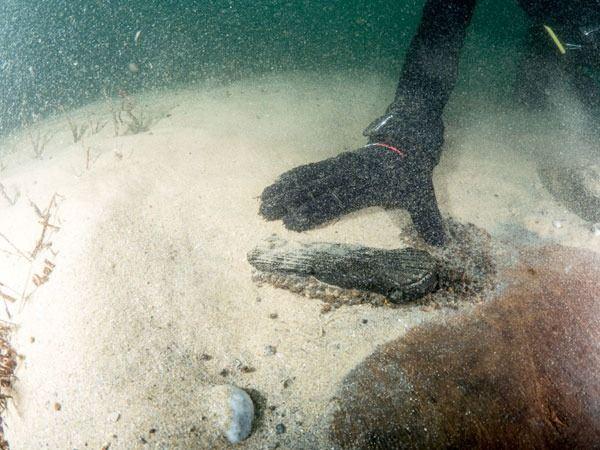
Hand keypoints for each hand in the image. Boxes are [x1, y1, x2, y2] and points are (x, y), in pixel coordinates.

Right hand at [259, 111, 445, 245]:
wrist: (411, 134)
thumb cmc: (415, 169)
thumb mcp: (423, 194)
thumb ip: (428, 219)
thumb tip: (442, 242)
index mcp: (369, 185)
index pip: (337, 201)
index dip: (315, 211)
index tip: (294, 221)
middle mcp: (351, 174)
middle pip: (315, 188)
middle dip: (290, 201)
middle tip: (265, 213)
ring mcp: (341, 165)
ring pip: (308, 177)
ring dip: (285, 189)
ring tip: (262, 200)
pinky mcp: (337, 160)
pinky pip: (312, 168)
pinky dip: (293, 176)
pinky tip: (277, 183)